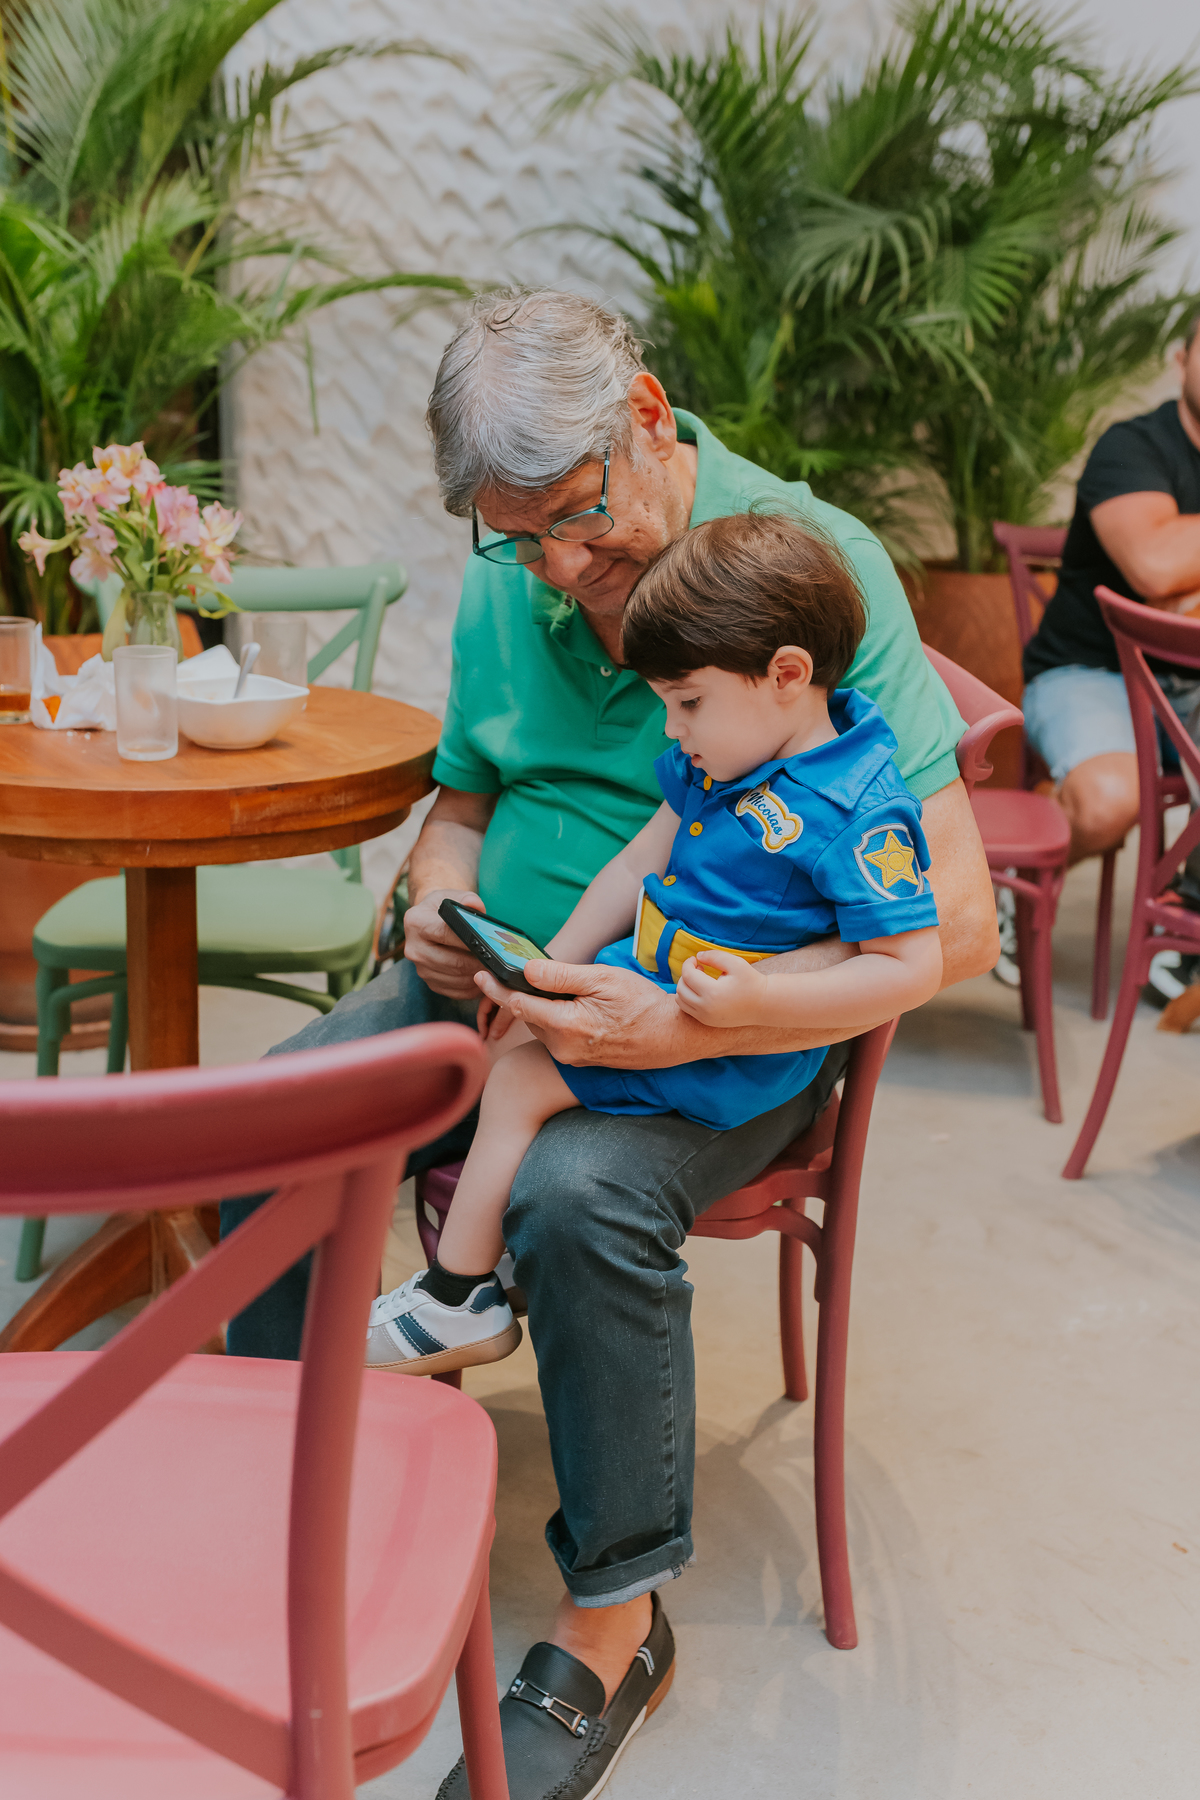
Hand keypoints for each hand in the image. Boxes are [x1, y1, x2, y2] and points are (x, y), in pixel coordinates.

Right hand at [402, 889, 486, 998]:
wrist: (427, 922)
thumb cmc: (443, 909)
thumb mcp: (452, 896)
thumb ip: (466, 899)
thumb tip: (475, 905)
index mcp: (416, 922)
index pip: (446, 933)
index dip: (470, 941)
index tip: (491, 945)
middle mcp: (414, 948)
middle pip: (453, 962)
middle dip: (479, 963)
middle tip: (500, 963)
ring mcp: (420, 968)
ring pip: (456, 979)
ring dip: (478, 977)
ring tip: (496, 971)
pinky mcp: (429, 983)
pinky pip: (455, 991)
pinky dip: (472, 988)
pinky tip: (485, 979)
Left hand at [474, 958, 689, 1069]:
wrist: (672, 1036)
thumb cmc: (642, 1003)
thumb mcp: (602, 980)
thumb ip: (561, 976)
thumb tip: (526, 969)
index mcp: (566, 1026)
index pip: (518, 1005)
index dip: (497, 988)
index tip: (481, 974)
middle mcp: (562, 1048)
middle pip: (527, 1016)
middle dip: (516, 996)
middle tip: (506, 972)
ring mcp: (570, 1057)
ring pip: (540, 1026)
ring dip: (537, 1007)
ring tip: (545, 986)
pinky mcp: (578, 1060)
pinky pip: (554, 1036)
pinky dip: (552, 1019)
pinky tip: (566, 1005)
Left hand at [675, 951, 766, 1026]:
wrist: (763, 1004)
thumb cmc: (751, 981)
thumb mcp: (735, 963)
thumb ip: (714, 956)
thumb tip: (698, 956)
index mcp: (712, 993)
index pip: (688, 975)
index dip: (688, 964)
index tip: (695, 959)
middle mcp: (706, 1008)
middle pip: (681, 988)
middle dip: (685, 974)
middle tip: (699, 968)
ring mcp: (705, 1017)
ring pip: (681, 1000)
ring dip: (685, 986)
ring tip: (699, 979)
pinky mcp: (707, 1022)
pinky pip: (687, 1009)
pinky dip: (688, 997)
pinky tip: (701, 990)